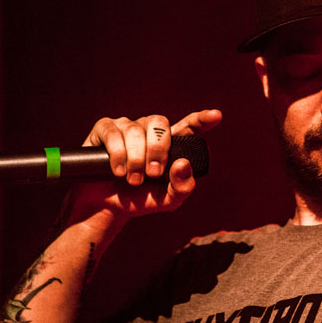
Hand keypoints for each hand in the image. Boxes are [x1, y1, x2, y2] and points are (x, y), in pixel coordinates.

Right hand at [67, 109, 221, 229]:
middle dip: (157, 150)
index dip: (202, 119)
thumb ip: (182, 187)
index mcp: (171, 144)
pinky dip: (118, 153)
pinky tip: (118, 170)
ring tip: (133, 180)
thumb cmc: (140, 199)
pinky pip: (114, 133)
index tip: (216, 115)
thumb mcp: (167, 200)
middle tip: (153, 174)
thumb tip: (183, 164)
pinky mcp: (105, 129)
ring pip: (135, 130)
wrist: (106, 207)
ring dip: (136, 159)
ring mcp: (127, 127)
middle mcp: (150, 130)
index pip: (190, 126)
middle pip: (160, 124)